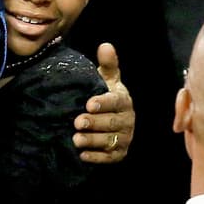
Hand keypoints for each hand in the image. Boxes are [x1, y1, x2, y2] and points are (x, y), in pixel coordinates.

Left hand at [72, 43, 132, 163]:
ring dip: (93, 141)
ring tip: (75, 139)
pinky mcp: (119, 154)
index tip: (88, 103)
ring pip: (110, 141)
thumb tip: (105, 45)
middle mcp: (128, 120)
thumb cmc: (103, 95)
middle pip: (112, 123)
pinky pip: (109, 157)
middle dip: (95, 123)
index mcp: (124, 100)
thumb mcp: (105, 79)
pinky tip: (82, 155)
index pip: (116, 101)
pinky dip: (96, 158)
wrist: (107, 120)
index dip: (103, 103)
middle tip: (76, 122)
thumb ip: (107, 65)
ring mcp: (125, 138)